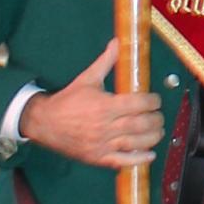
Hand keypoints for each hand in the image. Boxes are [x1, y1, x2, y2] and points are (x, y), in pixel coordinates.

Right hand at [20, 39, 163, 171]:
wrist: (44, 123)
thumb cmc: (67, 101)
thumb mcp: (87, 79)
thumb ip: (105, 61)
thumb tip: (117, 41)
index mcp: (104, 105)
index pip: (138, 104)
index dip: (152, 102)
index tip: (155, 100)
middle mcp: (105, 126)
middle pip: (141, 124)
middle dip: (156, 119)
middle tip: (159, 116)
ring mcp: (102, 144)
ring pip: (135, 143)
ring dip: (153, 137)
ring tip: (158, 131)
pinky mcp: (98, 158)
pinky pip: (123, 161)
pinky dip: (139, 159)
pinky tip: (150, 154)